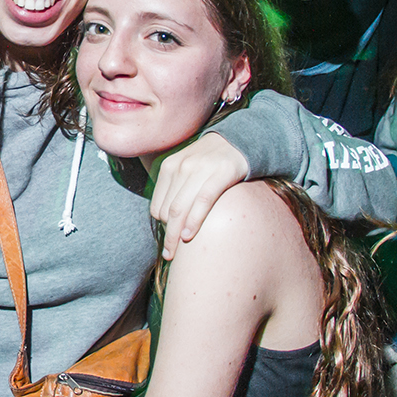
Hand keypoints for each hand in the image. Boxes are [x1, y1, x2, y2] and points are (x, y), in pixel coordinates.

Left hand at [150, 131, 249, 258]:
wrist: (239, 141)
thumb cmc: (210, 162)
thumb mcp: (187, 167)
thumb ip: (175, 187)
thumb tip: (164, 218)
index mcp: (169, 166)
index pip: (157, 205)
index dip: (161, 226)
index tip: (167, 240)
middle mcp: (181, 166)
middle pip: (167, 210)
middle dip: (166, 235)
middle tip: (168, 255)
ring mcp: (201, 169)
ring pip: (181, 208)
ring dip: (176, 233)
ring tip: (176, 251)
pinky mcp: (221, 173)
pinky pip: (203, 201)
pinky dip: (194, 220)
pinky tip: (189, 236)